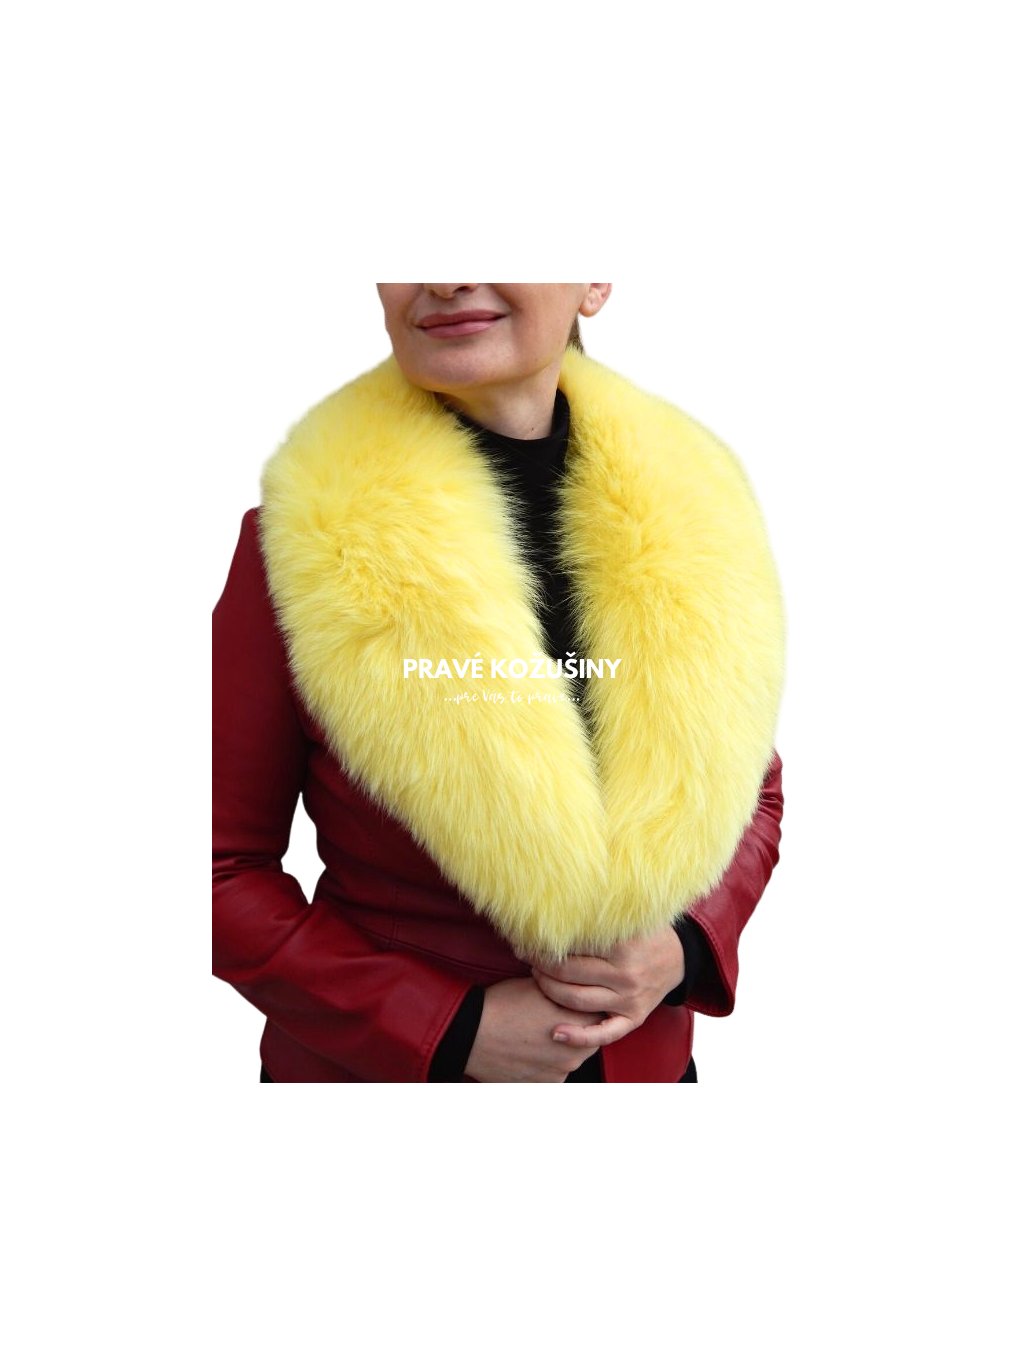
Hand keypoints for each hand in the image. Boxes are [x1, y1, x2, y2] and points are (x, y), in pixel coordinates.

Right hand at [464, 977, 603, 1082]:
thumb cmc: (504, 1004)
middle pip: (590, 1037)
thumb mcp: (540, 985)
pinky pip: (555, 1072)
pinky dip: (548, 1063)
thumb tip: (581, 987)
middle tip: (553, 1015)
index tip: (575, 1000)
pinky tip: (530, 1049)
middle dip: (578, 1026)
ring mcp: (561, 1072)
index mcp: (580, 1023)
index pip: (599, 1013)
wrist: (471, 1034)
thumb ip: (568, 989)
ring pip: (572, 1056)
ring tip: (537, 1032)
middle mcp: (576, 1052)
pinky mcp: (544, 1086)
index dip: (586, 1004)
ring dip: (564, 1046)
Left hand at [529, 927, 684, 1048]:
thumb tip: (561, 899)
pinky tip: (556, 1033)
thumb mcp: (628, 916)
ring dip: (549, 990)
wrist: (679, 958)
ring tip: (536, 978)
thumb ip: (599, 912)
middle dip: (542, 965)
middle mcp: (626, 974)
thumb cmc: (645, 933)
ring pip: (577, 1000)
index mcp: (623, 945)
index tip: (529, 938)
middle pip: (570, 973)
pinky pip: (604, 1033)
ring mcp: (630, 999)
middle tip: (527, 956)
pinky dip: (579, 1037)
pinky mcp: (634, 1018)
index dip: (546, 942)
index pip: (573, 945)